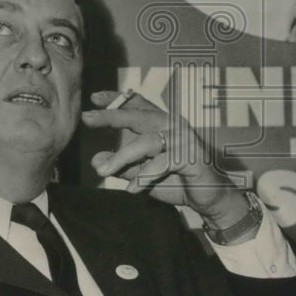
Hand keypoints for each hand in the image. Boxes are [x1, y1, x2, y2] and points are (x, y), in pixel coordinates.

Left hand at [81, 91, 251, 232]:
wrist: (208, 198)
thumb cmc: (175, 180)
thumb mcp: (142, 173)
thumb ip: (121, 166)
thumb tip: (95, 161)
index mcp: (161, 124)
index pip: (137, 105)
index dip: (117, 98)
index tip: (94, 97)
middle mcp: (172, 125)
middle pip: (139, 115)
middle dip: (111, 116)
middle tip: (87, 118)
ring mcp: (183, 138)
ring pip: (147, 142)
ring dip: (123, 157)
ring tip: (103, 171)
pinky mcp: (191, 156)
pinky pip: (163, 162)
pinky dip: (145, 175)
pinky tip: (133, 188)